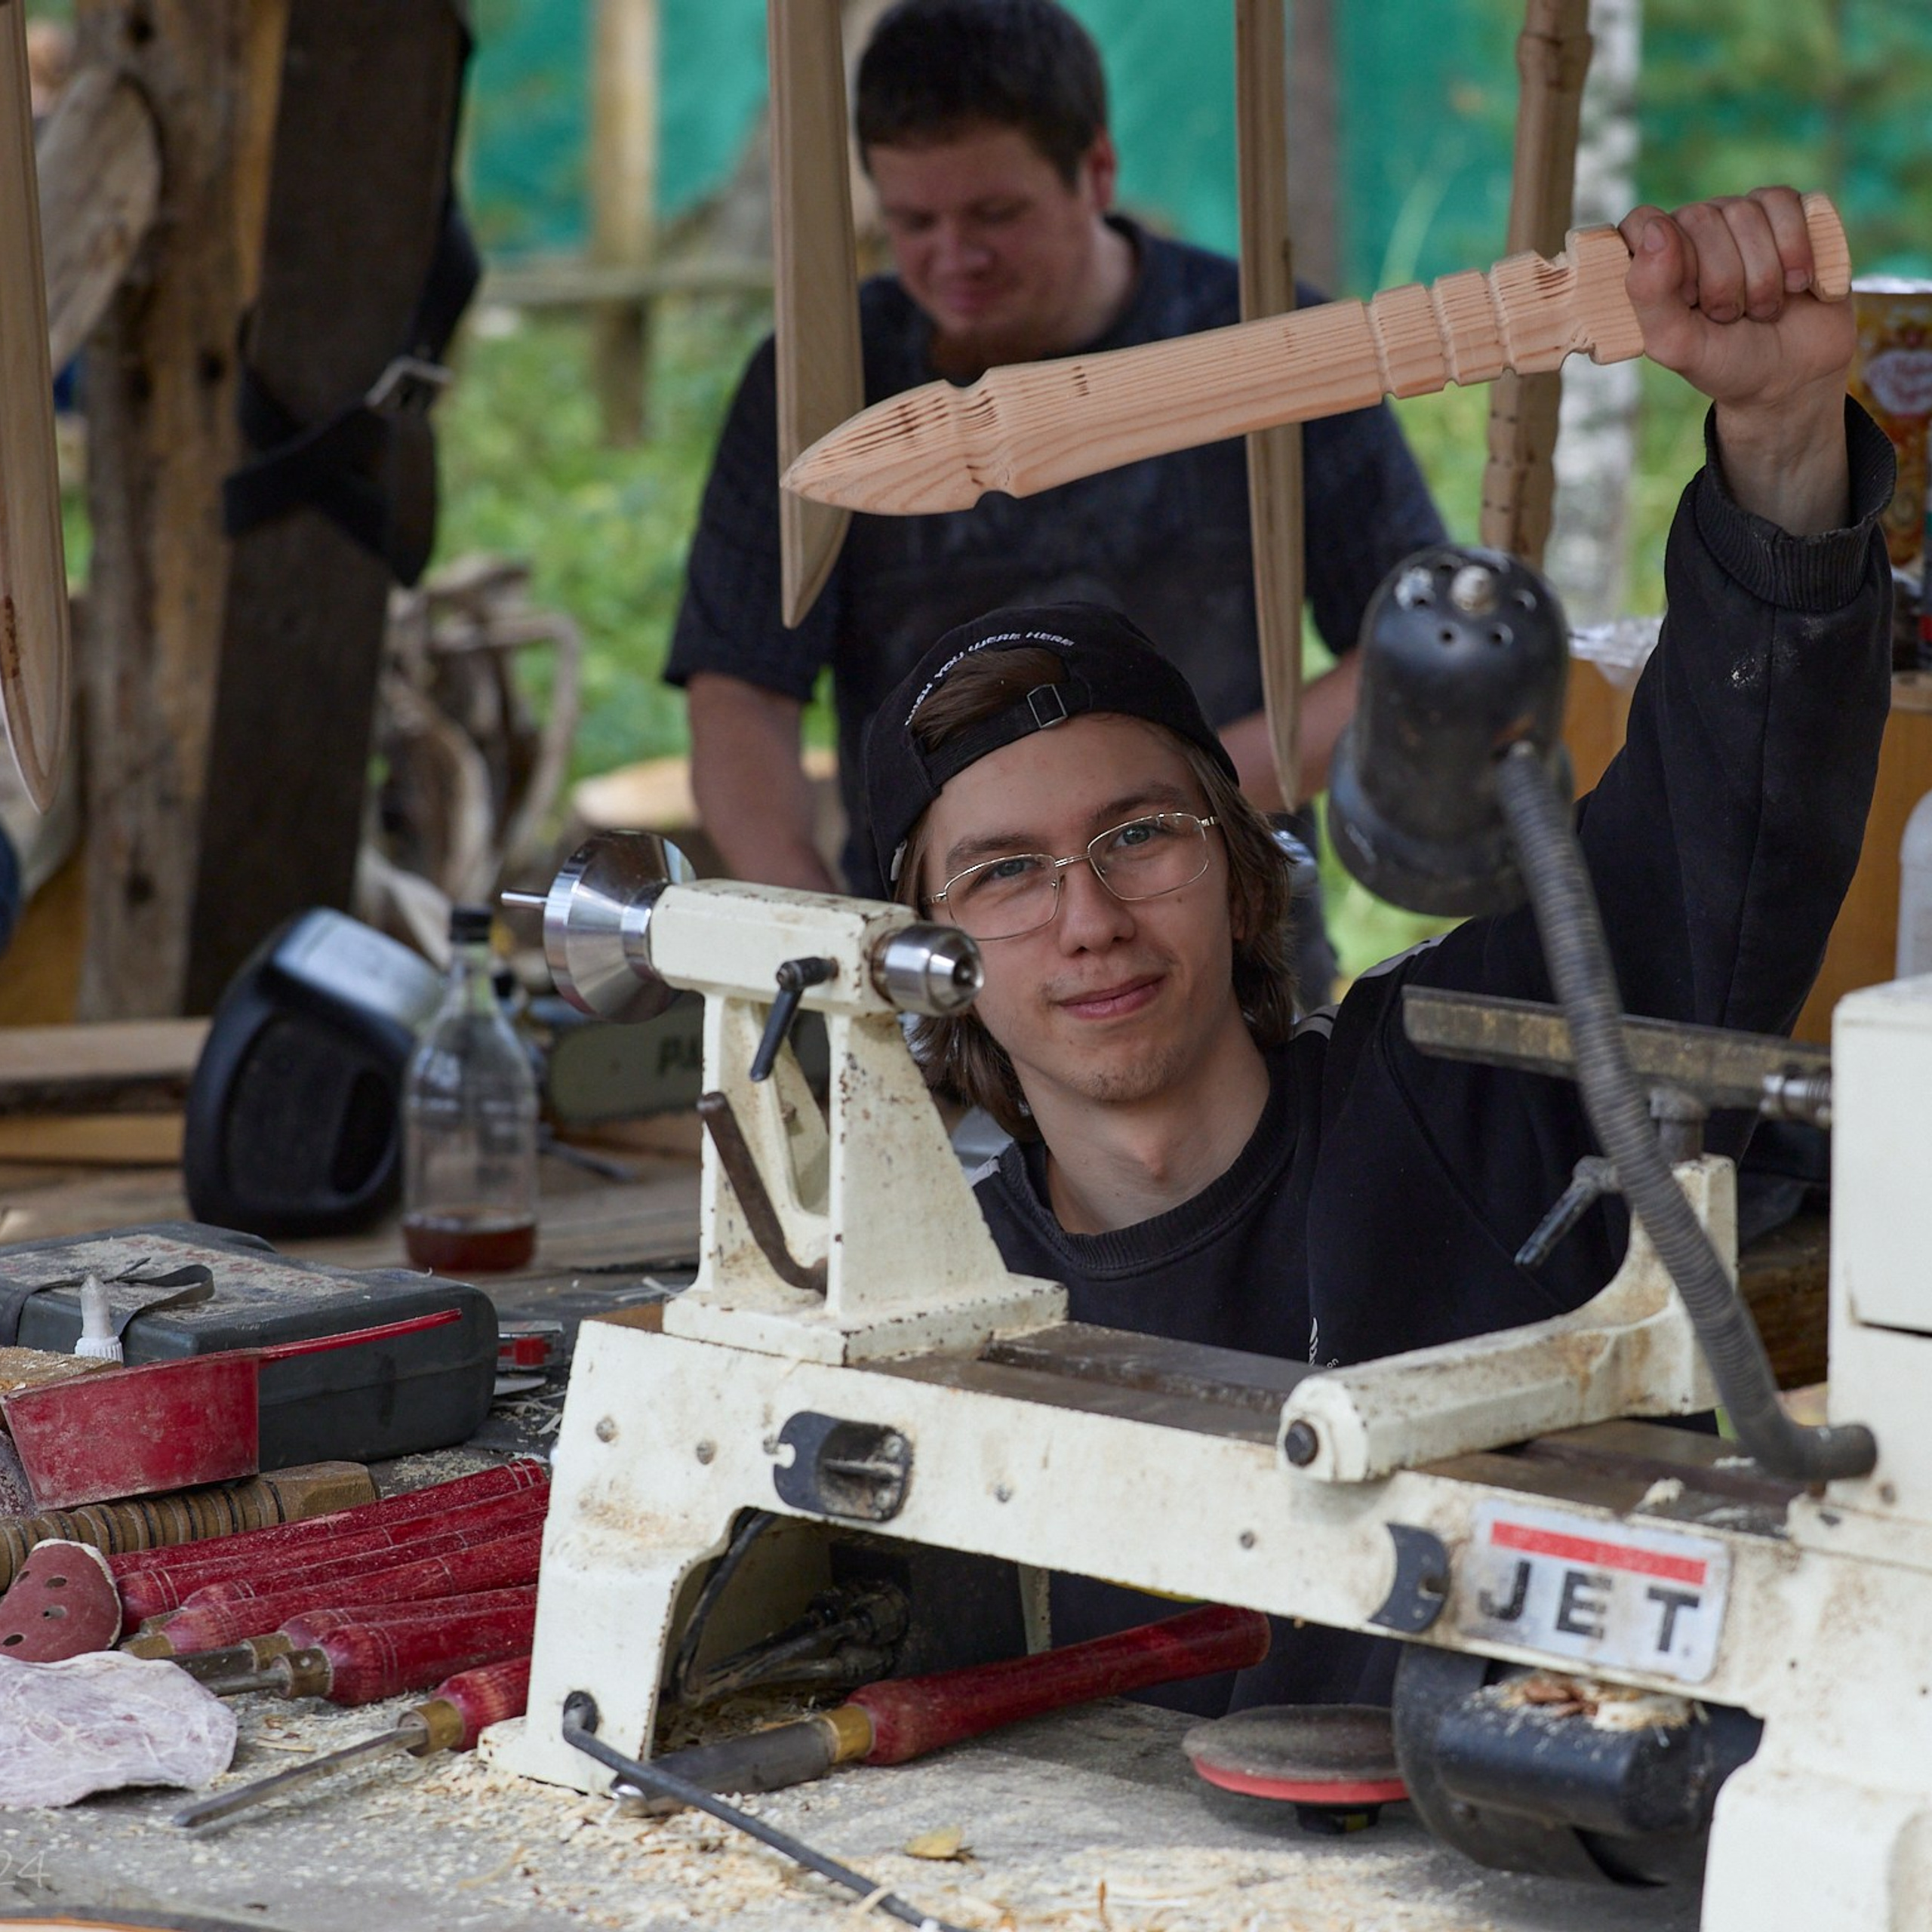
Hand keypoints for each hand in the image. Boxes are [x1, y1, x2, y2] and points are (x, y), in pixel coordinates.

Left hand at [1620, 187, 1852, 532]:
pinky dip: (1796, 252)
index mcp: (1654, 262)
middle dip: (1722, 281)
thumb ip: (1651, 299)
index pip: (1646, 222)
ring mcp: (1741, 222)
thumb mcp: (1679, 348)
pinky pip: (1791, 205)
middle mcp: (1693, 233)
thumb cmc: (1725, 370)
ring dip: (1760, 274)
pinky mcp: (1791, 218)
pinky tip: (1796, 286)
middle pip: (1705, 220)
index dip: (1670, 259)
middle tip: (1732, 318)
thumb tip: (1642, 235)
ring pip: (1749, 213)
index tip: (1687, 304)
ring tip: (1761, 309)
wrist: (1788, 384)